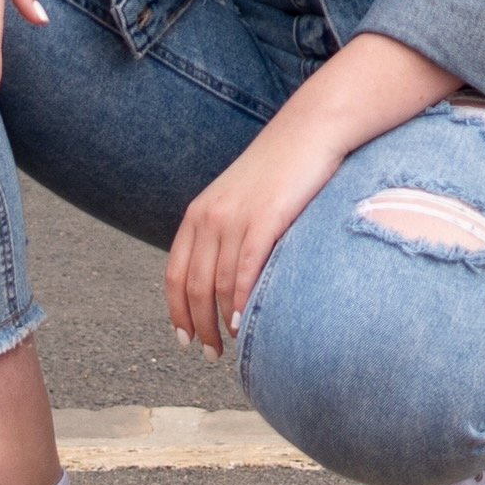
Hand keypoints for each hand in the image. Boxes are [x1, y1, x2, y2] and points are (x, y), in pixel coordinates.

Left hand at [165, 114, 348, 357]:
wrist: (310, 130)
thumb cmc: (282, 168)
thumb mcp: (241, 199)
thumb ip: (226, 232)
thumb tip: (225, 278)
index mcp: (198, 213)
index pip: (174, 274)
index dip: (176, 311)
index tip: (184, 339)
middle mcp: (209, 217)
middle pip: (192, 286)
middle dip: (198, 326)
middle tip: (210, 354)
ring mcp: (235, 219)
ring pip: (217, 285)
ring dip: (220, 322)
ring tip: (232, 344)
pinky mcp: (265, 220)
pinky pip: (245, 271)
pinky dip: (240, 302)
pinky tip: (244, 322)